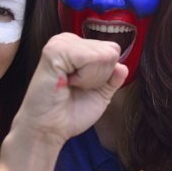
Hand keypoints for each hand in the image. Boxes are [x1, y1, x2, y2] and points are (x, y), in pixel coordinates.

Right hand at [12, 33, 127, 147]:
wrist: (49, 130)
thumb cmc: (70, 113)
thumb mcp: (101, 94)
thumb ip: (113, 78)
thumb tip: (123, 67)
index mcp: (78, 47)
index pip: (113, 50)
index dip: (106, 75)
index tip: (83, 86)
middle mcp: (69, 40)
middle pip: (111, 52)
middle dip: (100, 77)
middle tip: (76, 87)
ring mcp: (61, 43)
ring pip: (103, 55)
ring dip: (91, 79)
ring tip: (70, 85)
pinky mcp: (55, 49)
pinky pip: (91, 58)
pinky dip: (84, 78)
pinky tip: (67, 83)